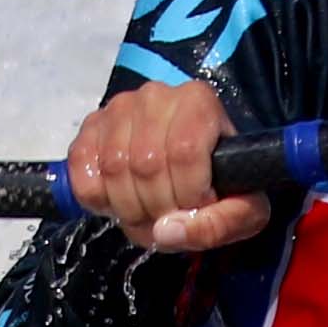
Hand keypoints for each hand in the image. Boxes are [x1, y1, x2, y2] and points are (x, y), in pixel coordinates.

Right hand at [65, 78, 269, 253]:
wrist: (193, 169)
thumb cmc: (221, 185)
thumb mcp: (244, 211)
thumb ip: (220, 224)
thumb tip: (166, 230)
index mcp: (199, 102)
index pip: (184, 152)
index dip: (188, 194)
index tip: (197, 206)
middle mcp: (156, 96)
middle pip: (146, 164)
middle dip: (157, 208)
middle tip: (169, 218)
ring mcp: (119, 108)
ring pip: (114, 168)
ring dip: (128, 208)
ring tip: (147, 213)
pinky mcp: (91, 127)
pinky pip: (83, 170)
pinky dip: (98, 198)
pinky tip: (119, 200)